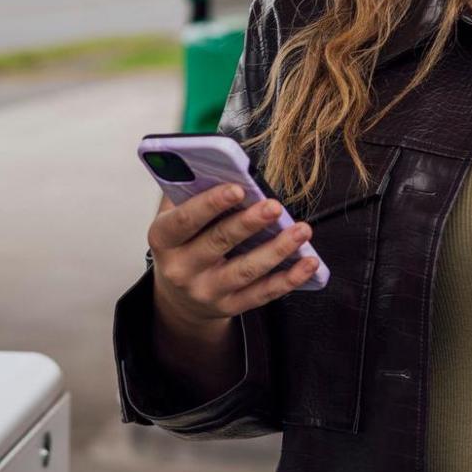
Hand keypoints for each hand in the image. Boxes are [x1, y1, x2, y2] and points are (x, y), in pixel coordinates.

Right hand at [147, 184, 317, 336]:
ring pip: (246, 270)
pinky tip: (308, 263)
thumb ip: (190, 190)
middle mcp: (181, 268)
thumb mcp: (174, 216)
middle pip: (218, 243)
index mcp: (163, 239)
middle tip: (274, 206)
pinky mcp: (229, 306)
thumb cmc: (183, 242)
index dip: (210, 203)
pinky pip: (263, 293)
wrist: (179, 297)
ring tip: (301, 230)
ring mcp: (205, 291)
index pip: (185, 220)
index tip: (237, 188)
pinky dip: (288, 278)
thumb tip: (219, 165)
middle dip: (249, 223)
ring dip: (277, 249)